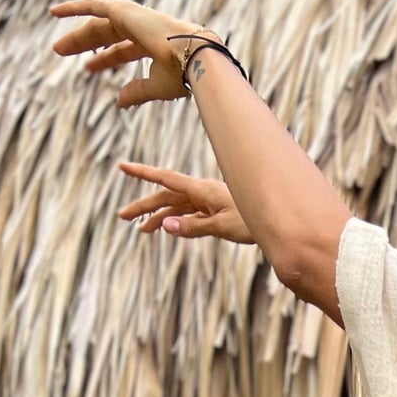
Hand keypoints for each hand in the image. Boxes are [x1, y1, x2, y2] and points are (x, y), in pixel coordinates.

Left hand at [49, 0, 219, 108]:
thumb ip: (137, 92)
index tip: (88, 68)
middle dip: (85, 44)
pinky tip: (54, 12)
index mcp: (153, 45)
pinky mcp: (123, 12)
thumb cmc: (184, 76)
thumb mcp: (157, 87)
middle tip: (63, 52)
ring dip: (77, 36)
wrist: (194, 57)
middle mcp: (142, 28)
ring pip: (97, 25)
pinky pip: (93, 7)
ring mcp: (133, 18)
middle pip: (106, 36)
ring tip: (58, 48)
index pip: (123, 51)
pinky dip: (74, 7)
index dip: (105, 59)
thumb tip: (119, 103)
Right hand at [116, 161, 254, 242]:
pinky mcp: (212, 211)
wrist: (275, 218)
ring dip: (157, 217)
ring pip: (175, 206)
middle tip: (122, 216)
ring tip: (140, 230)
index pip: (165, 179)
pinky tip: (165, 228)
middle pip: (165, 196)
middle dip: (143, 205)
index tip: (122, 167)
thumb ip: (193, 227)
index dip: (143, 173)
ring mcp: (206, 201)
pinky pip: (188, 214)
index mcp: (201, 190)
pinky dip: (175, 221)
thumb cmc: (252, 220)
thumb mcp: (222, 227)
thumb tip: (166, 227)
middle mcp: (201, 192)